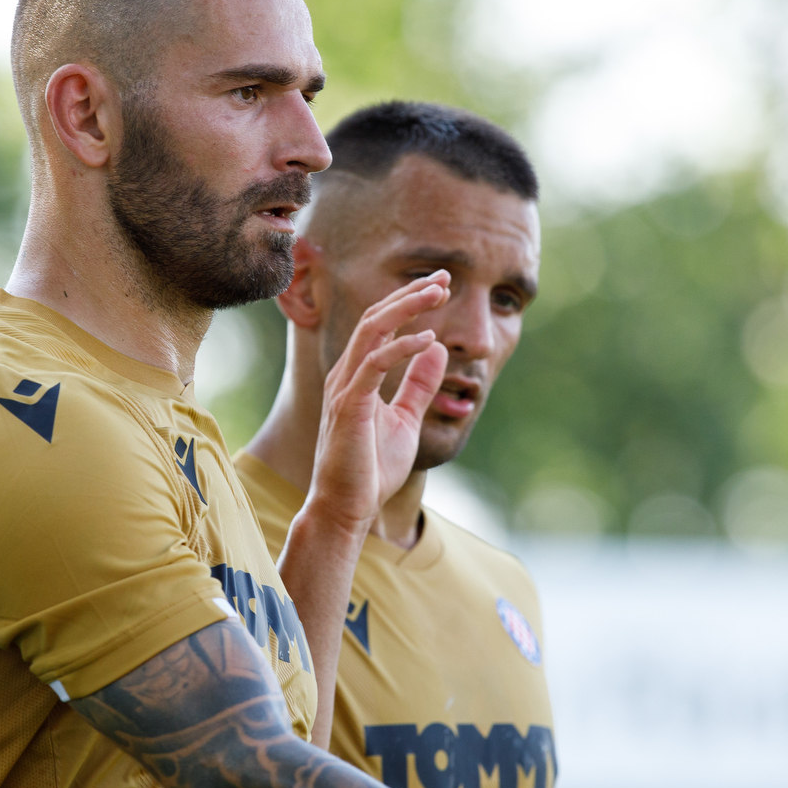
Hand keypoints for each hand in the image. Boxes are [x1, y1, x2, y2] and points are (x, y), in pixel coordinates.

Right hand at [304, 270, 449, 536]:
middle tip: (443, 278)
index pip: (380, 325)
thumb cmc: (371, 469)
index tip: (440, 286)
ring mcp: (345, 388)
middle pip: (375, 318)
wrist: (347, 508)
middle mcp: (346, 374)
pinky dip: (401, 347)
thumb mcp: (406, 420)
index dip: (408, 301)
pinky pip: (375, 364)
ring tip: (438, 295)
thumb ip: (418, 386)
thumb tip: (438, 350)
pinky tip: (428, 339)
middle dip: (409, 294)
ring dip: (406, 308)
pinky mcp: (350, 405)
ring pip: (371, 331)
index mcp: (357, 375)